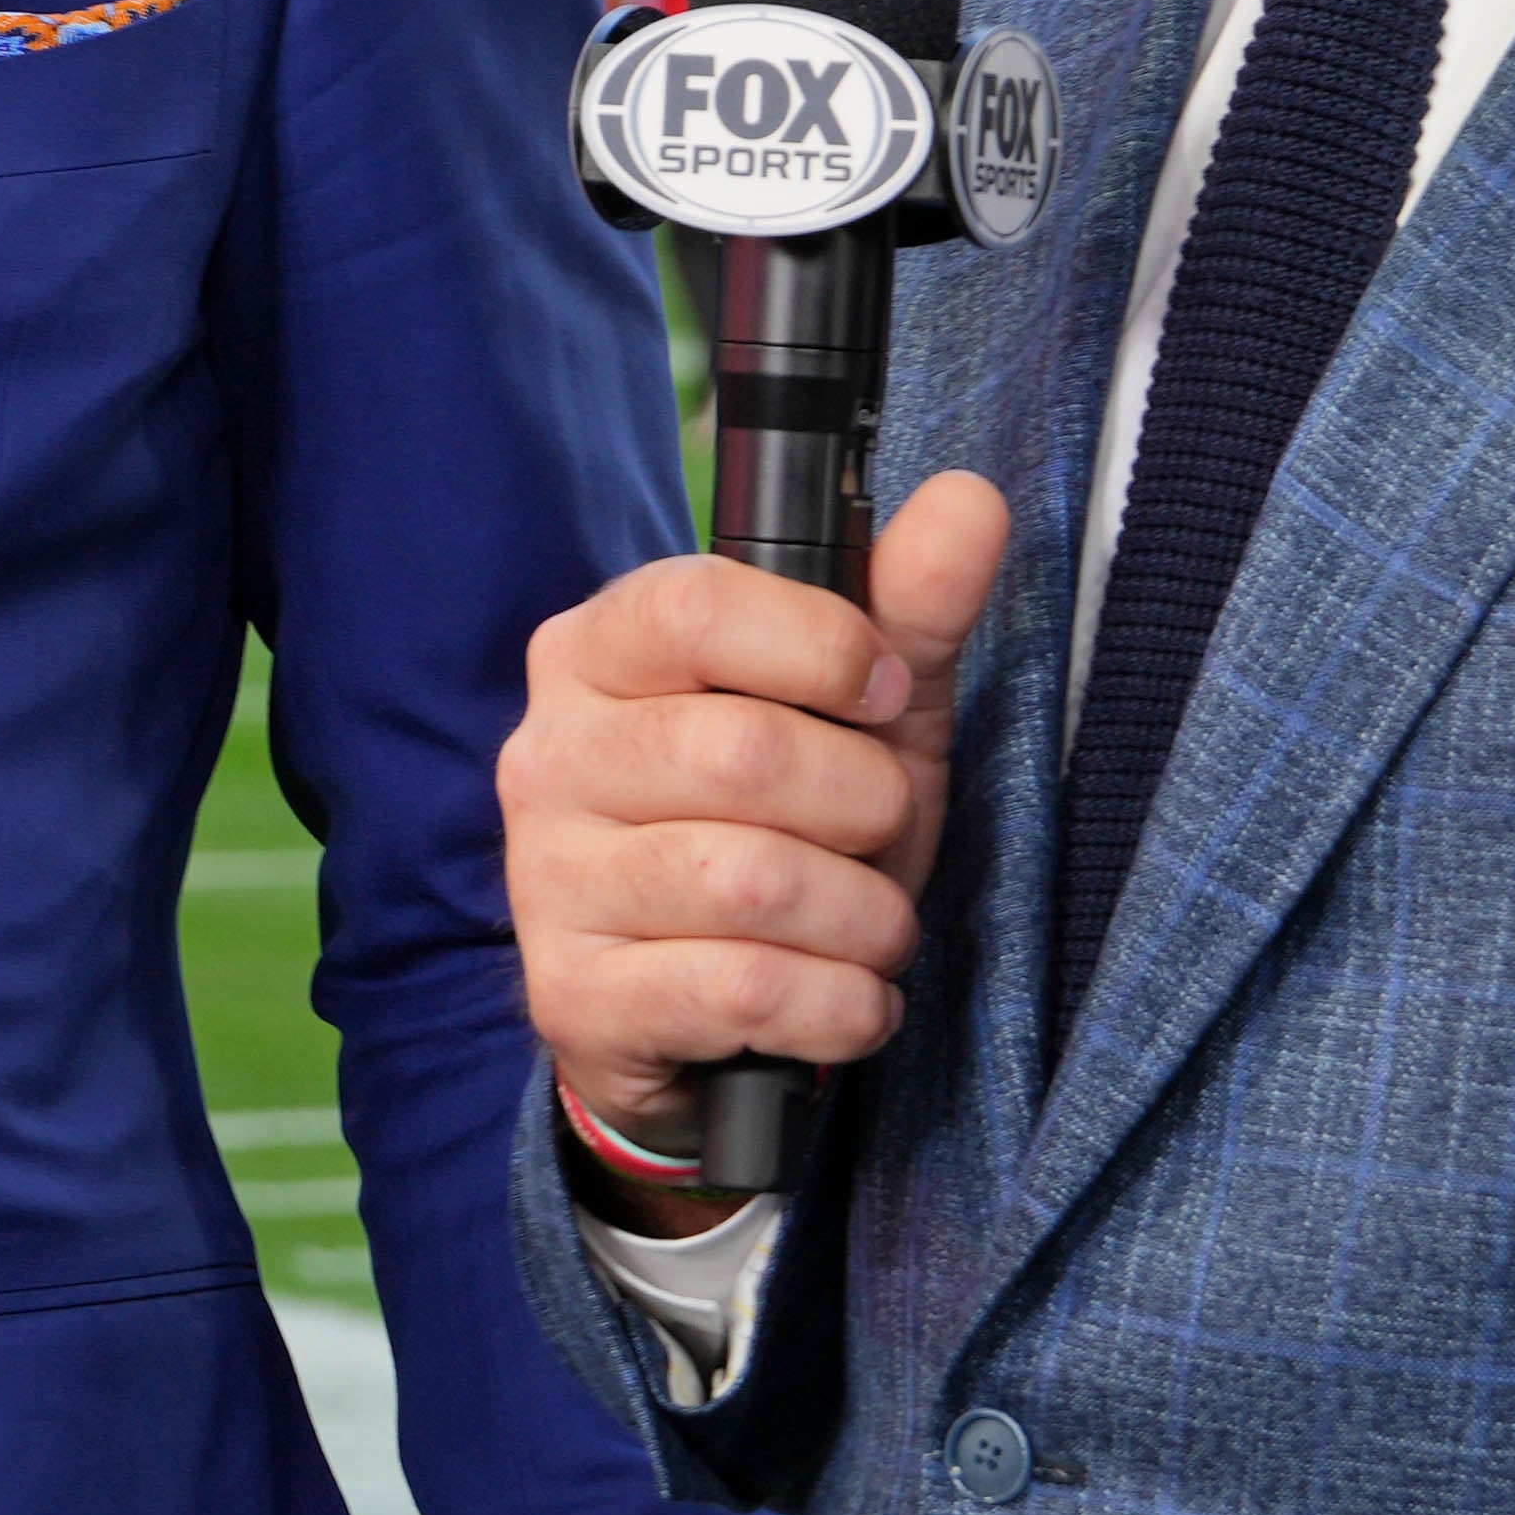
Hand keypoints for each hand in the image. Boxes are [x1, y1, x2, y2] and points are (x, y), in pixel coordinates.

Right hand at [503, 471, 1010, 1173]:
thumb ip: (906, 610)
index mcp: (596, 654)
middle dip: (867, 804)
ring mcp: (545, 879)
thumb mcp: (859, 716)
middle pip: (740, 751)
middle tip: (880, 834)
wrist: (704, 1015)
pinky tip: (845, 1002)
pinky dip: (837, 1006)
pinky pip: (741, 992)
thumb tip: (968, 499)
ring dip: (864, 919)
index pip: (693, 606)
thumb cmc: (786, 833)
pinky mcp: (572, 995)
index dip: (824, 649)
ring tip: (871, 929)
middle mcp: (545, 755)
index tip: (884, 694)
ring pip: (748, 883)